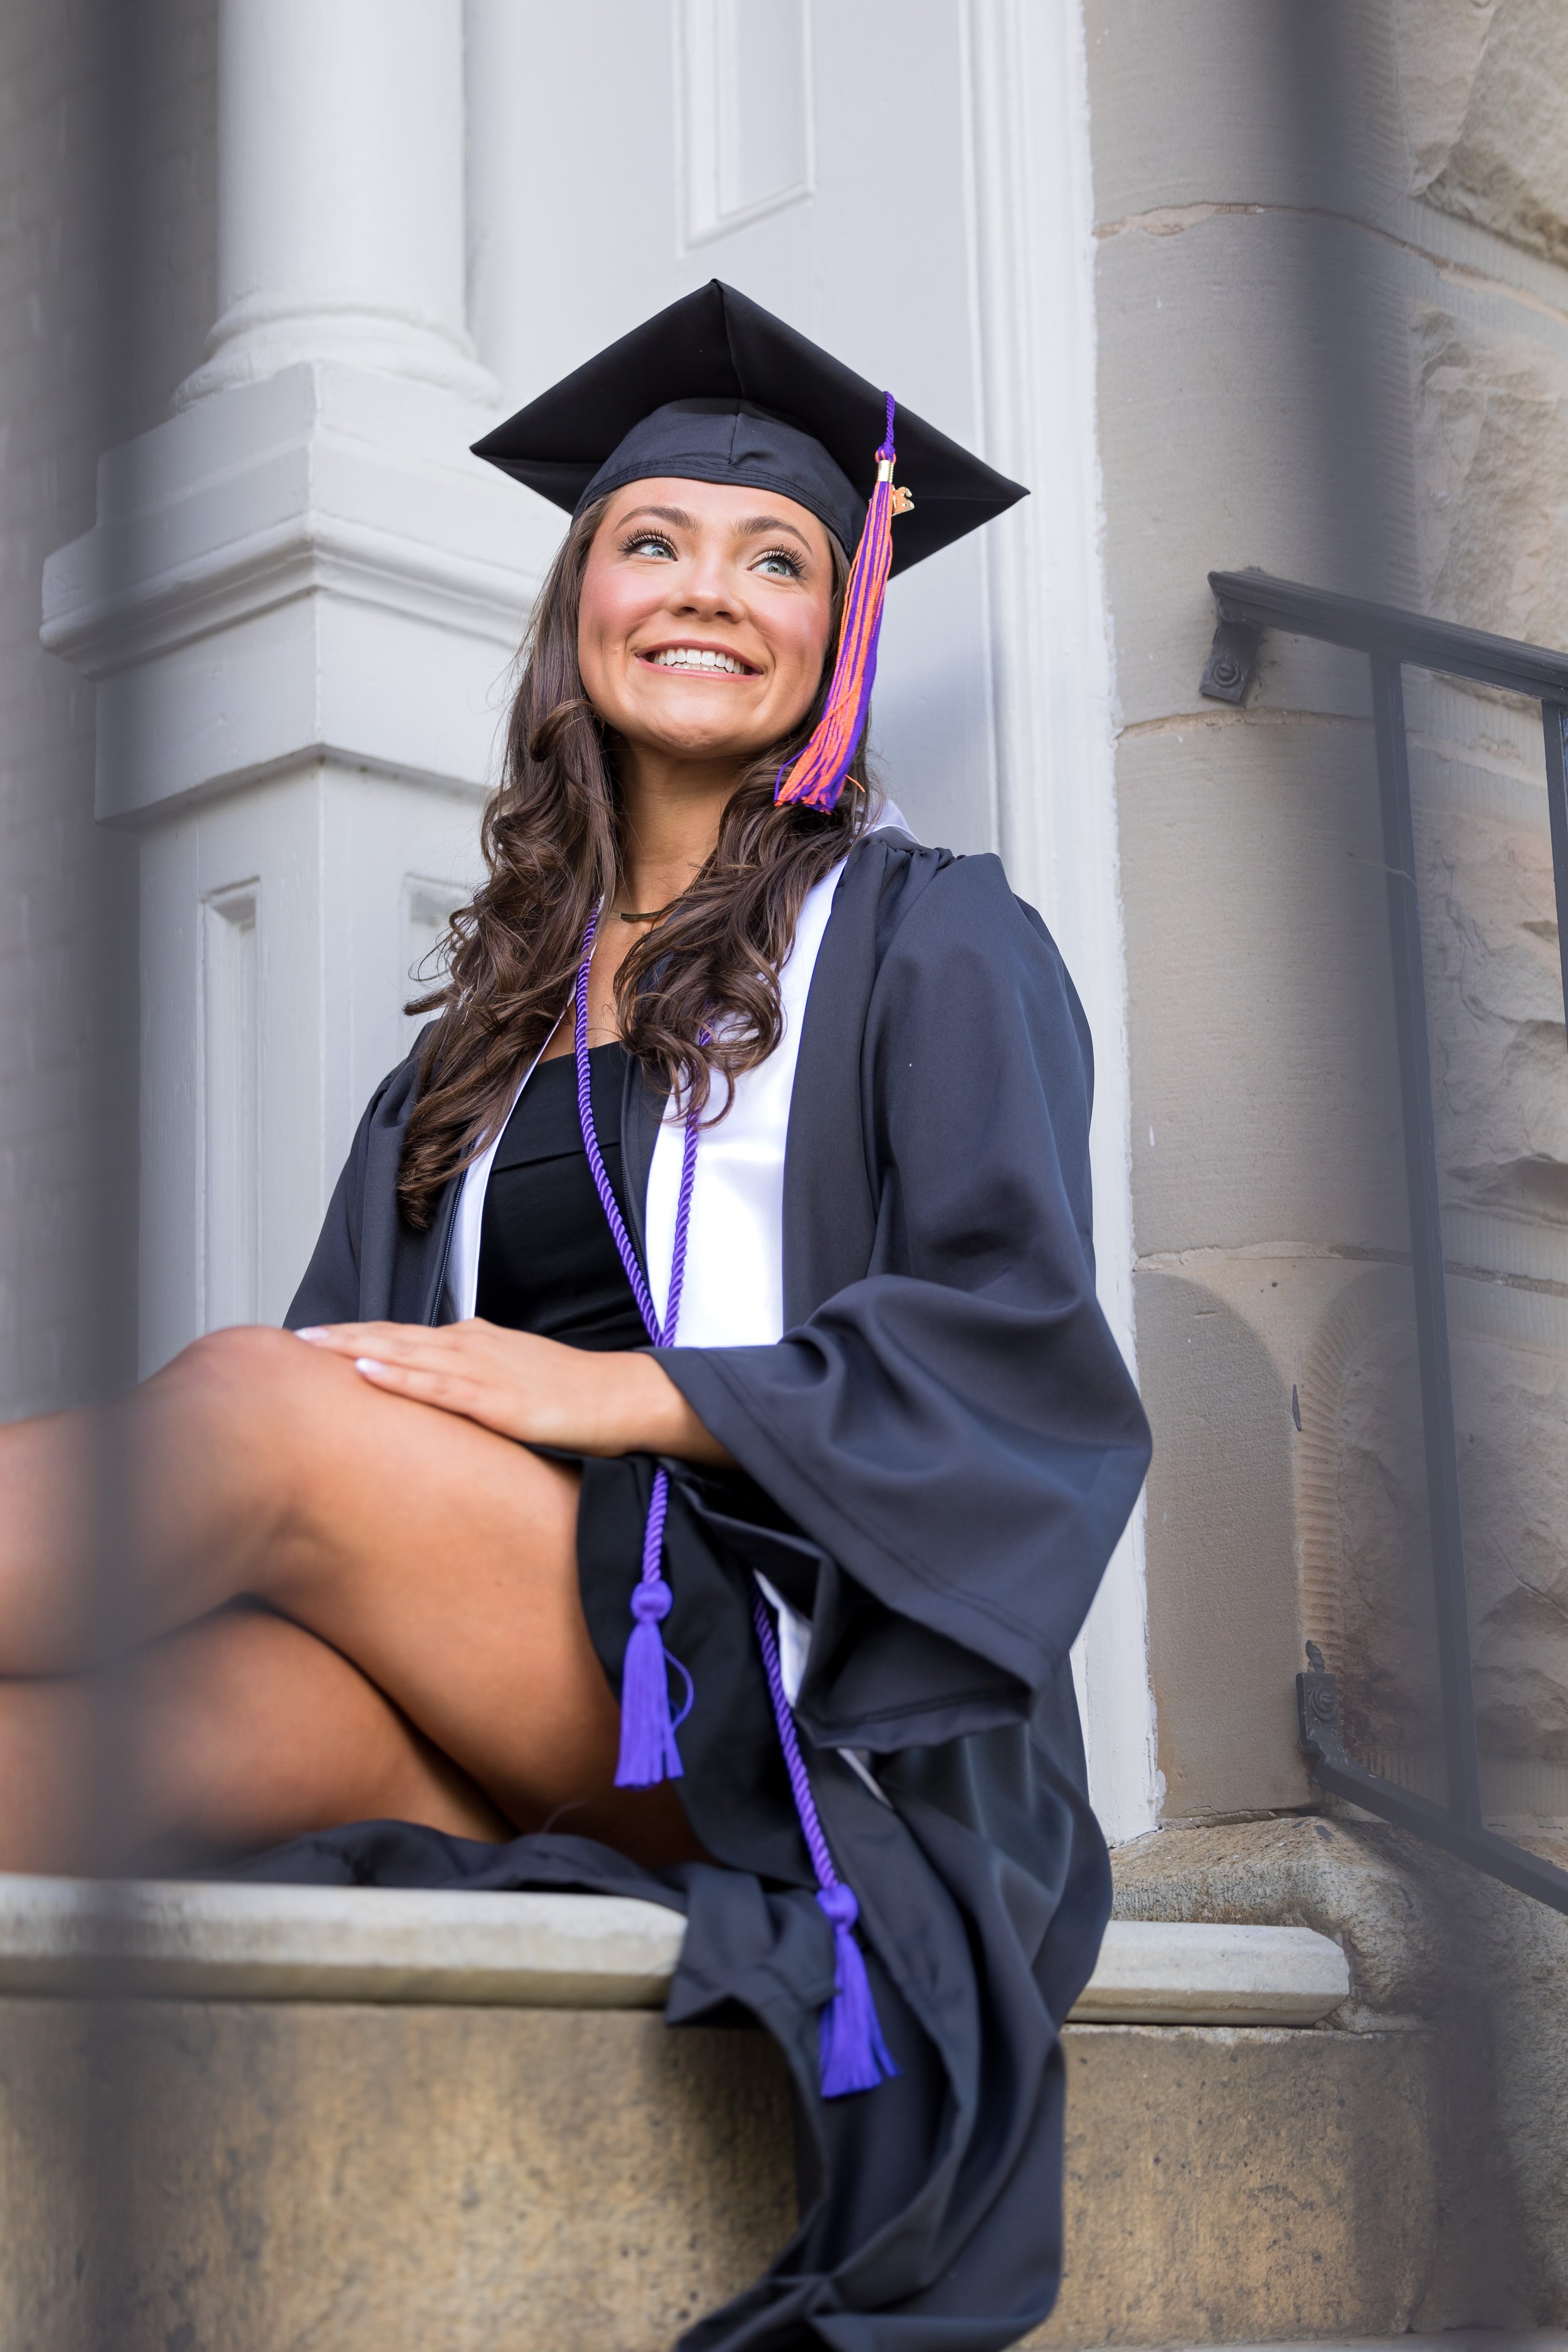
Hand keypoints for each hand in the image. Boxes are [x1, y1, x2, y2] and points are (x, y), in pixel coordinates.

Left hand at [293, 1319, 732, 1463]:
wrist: (620, 1398)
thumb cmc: (569, 1393)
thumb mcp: (510, 1377)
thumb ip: (469, 1376)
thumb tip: (433, 1382)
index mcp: (472, 1341)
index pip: (401, 1335)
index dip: (355, 1335)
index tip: (313, 1339)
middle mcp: (471, 1345)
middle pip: (393, 1336)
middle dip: (341, 1336)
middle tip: (293, 1338)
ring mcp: (483, 1370)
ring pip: (406, 1353)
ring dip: (356, 1347)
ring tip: (313, 1346)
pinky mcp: (497, 1399)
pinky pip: (438, 1386)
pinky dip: (399, 1376)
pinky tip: (366, 1370)